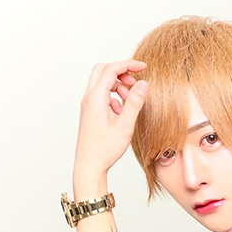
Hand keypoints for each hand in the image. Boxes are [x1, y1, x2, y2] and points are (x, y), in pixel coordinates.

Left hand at [73, 60, 147, 180]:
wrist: (89, 166)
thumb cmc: (105, 150)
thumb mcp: (125, 126)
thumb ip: (134, 103)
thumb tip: (143, 84)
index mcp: (95, 98)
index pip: (111, 69)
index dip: (128, 64)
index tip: (144, 67)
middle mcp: (88, 98)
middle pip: (102, 70)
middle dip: (121, 72)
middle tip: (135, 82)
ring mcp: (88, 105)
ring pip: (102, 83)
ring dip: (118, 86)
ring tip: (129, 102)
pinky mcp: (90, 113)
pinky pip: (101, 96)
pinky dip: (113, 98)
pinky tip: (121, 113)